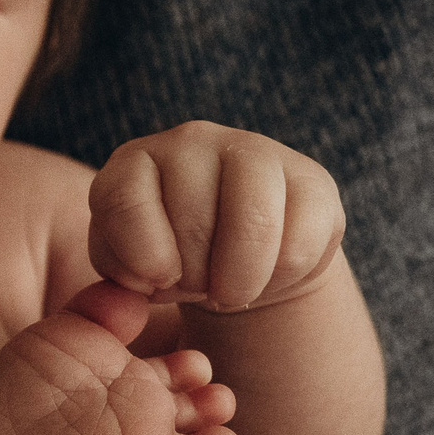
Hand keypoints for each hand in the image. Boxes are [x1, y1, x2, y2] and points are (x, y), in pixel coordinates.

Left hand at [88, 122, 345, 311]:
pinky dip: (280, 279)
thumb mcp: (129, 270)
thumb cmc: (168, 261)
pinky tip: (267, 275)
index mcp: (134, 162)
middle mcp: (190, 142)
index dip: (140, 257)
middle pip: (192, 222)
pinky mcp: (311, 180)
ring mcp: (255, 152)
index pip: (122, 200)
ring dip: (239, 281)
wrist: (233, 258)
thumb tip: (154, 274)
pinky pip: (299, 246)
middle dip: (194, 277)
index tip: (158, 281)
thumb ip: (122, 275)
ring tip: (230, 291)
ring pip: (253, 225)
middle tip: (198, 287)